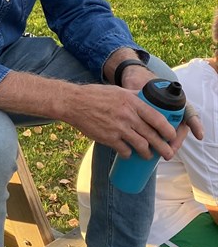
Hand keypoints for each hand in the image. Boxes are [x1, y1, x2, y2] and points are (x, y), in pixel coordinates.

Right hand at [66, 84, 182, 159]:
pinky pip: (124, 150)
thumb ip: (134, 96)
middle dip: (163, 148)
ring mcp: (118, 128)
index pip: (157, 119)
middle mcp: (128, 116)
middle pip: (152, 136)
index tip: (172, 136)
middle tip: (168, 154)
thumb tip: (148, 98)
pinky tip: (128, 153)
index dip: (168, 130)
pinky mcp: (109, 138)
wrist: (74, 103)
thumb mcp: (118, 91)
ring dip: (147, 153)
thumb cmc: (95, 95)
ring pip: (141, 146)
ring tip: (149, 155)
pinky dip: (128, 154)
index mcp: (132, 103)